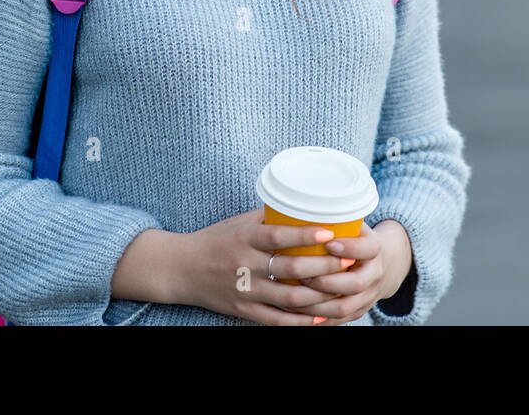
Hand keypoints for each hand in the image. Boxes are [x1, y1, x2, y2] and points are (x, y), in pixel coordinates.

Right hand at [178, 209, 358, 325]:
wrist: (180, 268)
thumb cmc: (216, 240)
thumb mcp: (239, 224)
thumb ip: (269, 218)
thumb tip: (304, 207)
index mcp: (245, 239)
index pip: (279, 236)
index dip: (305, 235)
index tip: (330, 233)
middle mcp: (245, 266)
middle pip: (289, 270)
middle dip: (323, 267)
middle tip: (347, 261)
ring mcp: (244, 291)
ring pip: (288, 298)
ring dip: (319, 297)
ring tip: (342, 291)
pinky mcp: (243, 311)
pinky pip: (275, 320)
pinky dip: (299, 322)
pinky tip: (319, 319)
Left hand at [298, 220, 411, 325]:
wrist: (384, 264)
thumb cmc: (357, 239)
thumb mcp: (355, 225)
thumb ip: (336, 218)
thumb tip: (300, 203)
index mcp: (375, 250)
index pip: (367, 249)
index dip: (348, 247)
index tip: (328, 242)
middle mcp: (375, 275)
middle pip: (354, 284)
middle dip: (325, 281)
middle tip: (301, 274)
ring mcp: (368, 297)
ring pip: (343, 308)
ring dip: (316, 305)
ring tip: (293, 296)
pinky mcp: (358, 312)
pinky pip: (336, 321)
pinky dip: (315, 319)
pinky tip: (296, 314)